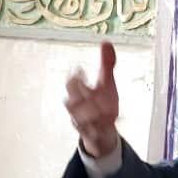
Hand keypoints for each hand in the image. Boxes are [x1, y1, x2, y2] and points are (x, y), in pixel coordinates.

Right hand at [64, 42, 119, 157]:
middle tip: (87, 88)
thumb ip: (106, 64)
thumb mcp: (106, 84)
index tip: (80, 69)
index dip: (75, 78)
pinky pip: (92, 135)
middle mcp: (78, 109)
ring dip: (88, 114)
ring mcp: (85, 123)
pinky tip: (107, 125)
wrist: (103, 131)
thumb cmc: (102, 103)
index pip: (72, 84)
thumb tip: (106, 41)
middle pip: (71, 102)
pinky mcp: (93, 136)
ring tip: (100, 108)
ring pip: (79, 120)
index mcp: (80, 94)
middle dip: (77, 95)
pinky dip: (97, 131)